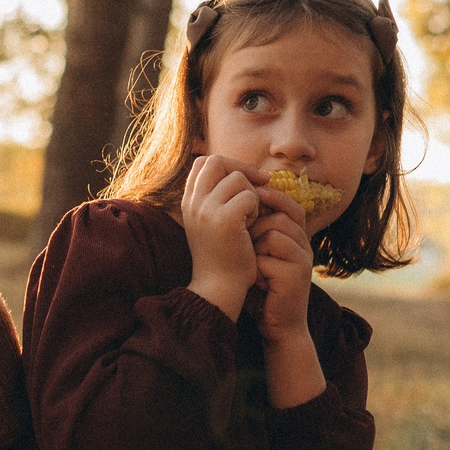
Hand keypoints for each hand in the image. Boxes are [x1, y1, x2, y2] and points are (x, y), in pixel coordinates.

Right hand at [181, 154, 261, 319]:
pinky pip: (249, 197)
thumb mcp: (212, 222)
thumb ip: (218, 197)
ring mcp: (206, 210)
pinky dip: (256, 210)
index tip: (246, 179)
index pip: (204, 163)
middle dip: (242, 169)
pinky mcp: (224, 219)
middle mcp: (193, 202)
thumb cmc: (223, 256)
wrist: (219, 288)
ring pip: (238, 178)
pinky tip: (251, 229)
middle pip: (217, 162)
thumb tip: (241, 172)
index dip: (227, 165)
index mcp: (188, 201)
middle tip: (261, 184)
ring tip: (250, 219)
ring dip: (252, 195)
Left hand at [252, 215, 327, 406]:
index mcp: (298, 239)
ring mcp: (303, 261)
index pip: (292, 207)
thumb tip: (235, 206)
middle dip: (256, 229)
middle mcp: (305, 246)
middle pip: (279, 219)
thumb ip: (257, 235)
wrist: (279, 327)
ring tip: (255, 268)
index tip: (250, 196)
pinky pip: (267, 260)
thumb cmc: (265, 291)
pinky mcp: (296, 277)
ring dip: (255, 250)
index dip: (273, 198)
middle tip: (245, 246)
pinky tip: (258, 283)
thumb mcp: (261, 258)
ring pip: (273, 236)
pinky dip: (256, 270)